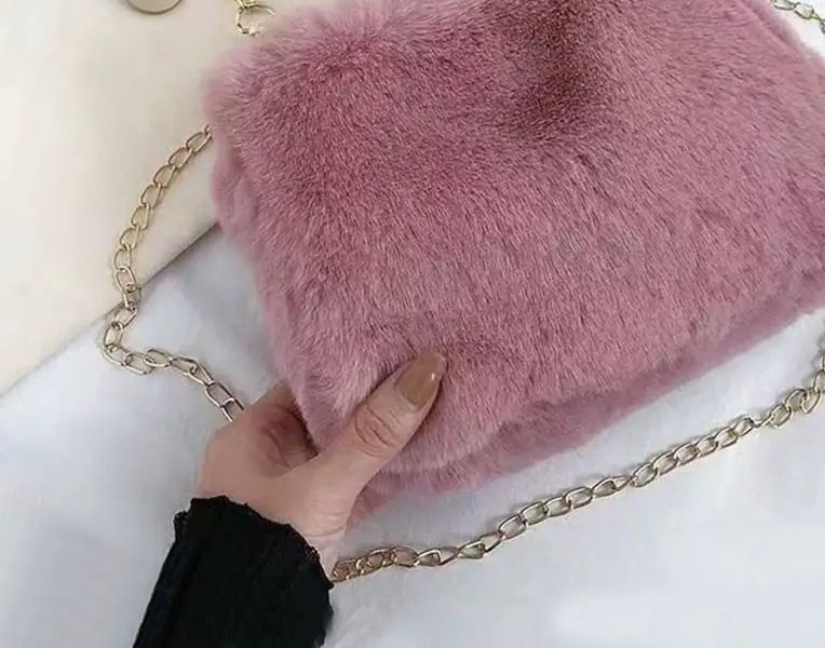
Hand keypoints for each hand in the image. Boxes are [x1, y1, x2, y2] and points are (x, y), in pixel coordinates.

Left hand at [197, 350, 445, 571]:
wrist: (247, 627)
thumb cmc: (272, 539)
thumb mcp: (324, 484)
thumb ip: (374, 432)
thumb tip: (428, 368)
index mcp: (250, 433)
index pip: (307, 385)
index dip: (351, 367)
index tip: (397, 349)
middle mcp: (268, 457)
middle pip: (330, 417)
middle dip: (374, 401)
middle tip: (424, 373)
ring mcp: (292, 491)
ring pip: (345, 452)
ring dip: (382, 439)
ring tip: (433, 404)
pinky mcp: (315, 522)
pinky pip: (354, 484)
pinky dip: (382, 472)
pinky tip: (422, 454)